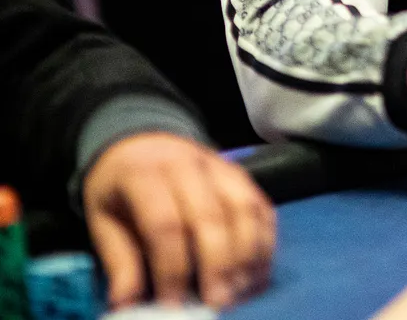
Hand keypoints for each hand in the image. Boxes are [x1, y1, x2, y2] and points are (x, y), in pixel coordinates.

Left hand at [82, 132, 274, 310]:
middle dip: (217, 266)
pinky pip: (262, 206)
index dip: (172, 268)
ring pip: (244, 209)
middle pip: (211, 216)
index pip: (165, 224)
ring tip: (240, 292)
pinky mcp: (243, 175)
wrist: (141, 142)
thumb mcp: (103, 221)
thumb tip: (128, 306)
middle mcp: (188, 164)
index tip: (173, 304)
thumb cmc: (120, 190)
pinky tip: (258, 271)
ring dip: (247, 255)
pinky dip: (265, 241)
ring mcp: (221, 166)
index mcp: (145, 174)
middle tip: (217, 303)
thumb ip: (119, 261)